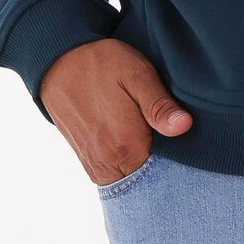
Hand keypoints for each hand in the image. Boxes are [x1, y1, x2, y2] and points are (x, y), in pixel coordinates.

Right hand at [39, 37, 192, 184]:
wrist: (57, 63)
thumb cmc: (101, 64)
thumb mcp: (137, 74)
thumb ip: (160, 105)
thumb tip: (184, 126)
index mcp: (127, 148)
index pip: (169, 171)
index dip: (182, 155)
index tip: (185, 137)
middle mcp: (109, 166)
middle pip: (152, 179)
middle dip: (166, 162)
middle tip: (165, 130)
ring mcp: (97, 169)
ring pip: (135, 178)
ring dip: (147, 162)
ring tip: (149, 132)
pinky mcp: (90, 165)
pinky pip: (119, 175)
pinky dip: (132, 163)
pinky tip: (137, 139)